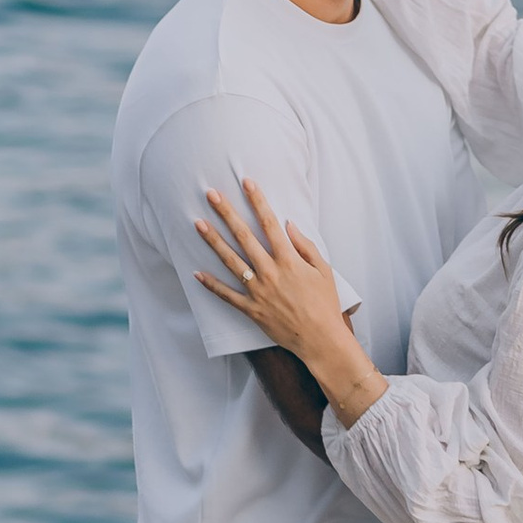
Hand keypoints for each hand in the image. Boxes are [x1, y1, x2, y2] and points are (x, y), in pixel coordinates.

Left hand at [195, 183, 382, 423]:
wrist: (320, 340)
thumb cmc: (325, 304)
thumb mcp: (323, 270)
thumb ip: (305, 245)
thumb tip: (288, 224)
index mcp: (288, 260)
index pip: (269, 223)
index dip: (257, 200)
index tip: (247, 182)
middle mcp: (270, 272)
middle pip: (244, 236)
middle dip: (227, 213)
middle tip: (211, 194)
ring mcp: (258, 292)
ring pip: (231, 261)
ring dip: (213, 241)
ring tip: (198, 224)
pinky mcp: (251, 310)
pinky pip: (227, 296)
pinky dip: (211, 285)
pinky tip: (197, 273)